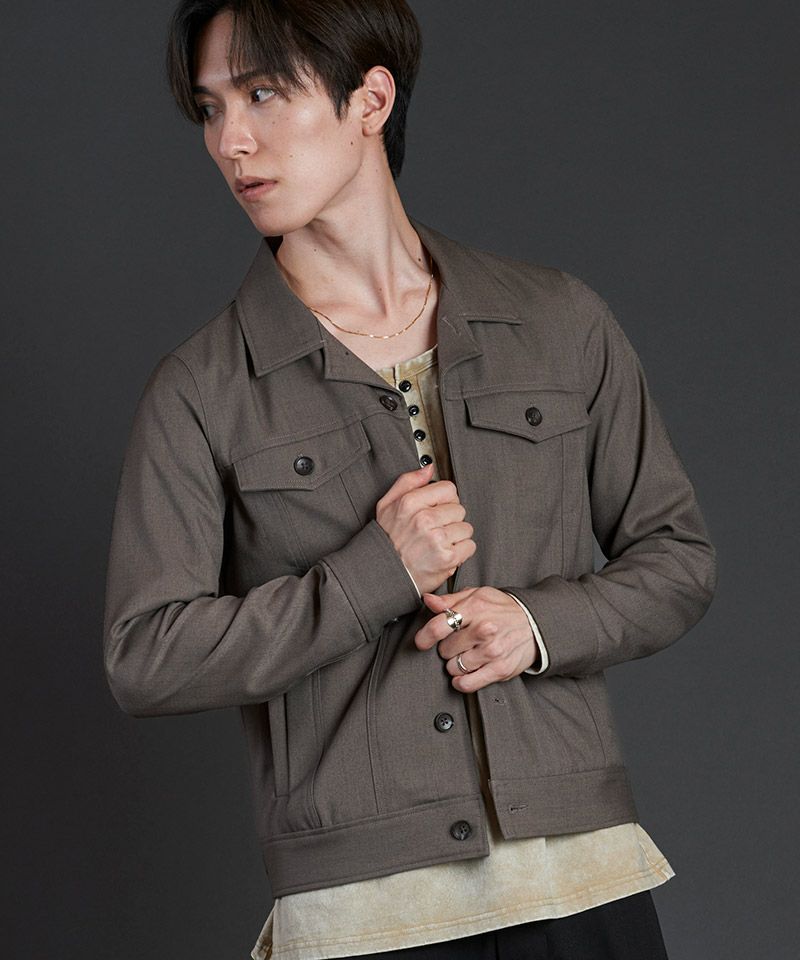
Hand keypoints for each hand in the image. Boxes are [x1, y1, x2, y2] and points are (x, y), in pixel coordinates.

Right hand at [375, 463, 476, 594]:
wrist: (382, 573)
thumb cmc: (386, 540)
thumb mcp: (387, 505)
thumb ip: (408, 482)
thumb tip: (429, 469)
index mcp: (410, 503)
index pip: (448, 489)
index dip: (445, 499)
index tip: (438, 509)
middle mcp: (424, 519)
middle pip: (459, 509)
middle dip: (450, 519)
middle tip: (435, 529)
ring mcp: (437, 539)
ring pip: (466, 528)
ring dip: (456, 536)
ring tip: (439, 543)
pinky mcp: (447, 558)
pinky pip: (469, 546)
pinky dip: (461, 552)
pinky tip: (445, 553)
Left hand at [415, 587, 539, 691]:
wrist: (535, 623)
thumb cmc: (502, 609)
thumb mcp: (478, 595)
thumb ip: (450, 600)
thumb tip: (428, 600)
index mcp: (476, 608)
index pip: (439, 626)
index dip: (425, 636)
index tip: (422, 642)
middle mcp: (484, 630)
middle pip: (445, 649)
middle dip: (447, 648)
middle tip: (457, 643)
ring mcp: (492, 651)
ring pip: (454, 667)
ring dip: (455, 664)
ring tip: (465, 655)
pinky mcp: (500, 669)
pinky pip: (468, 683)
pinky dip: (461, 681)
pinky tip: (464, 674)